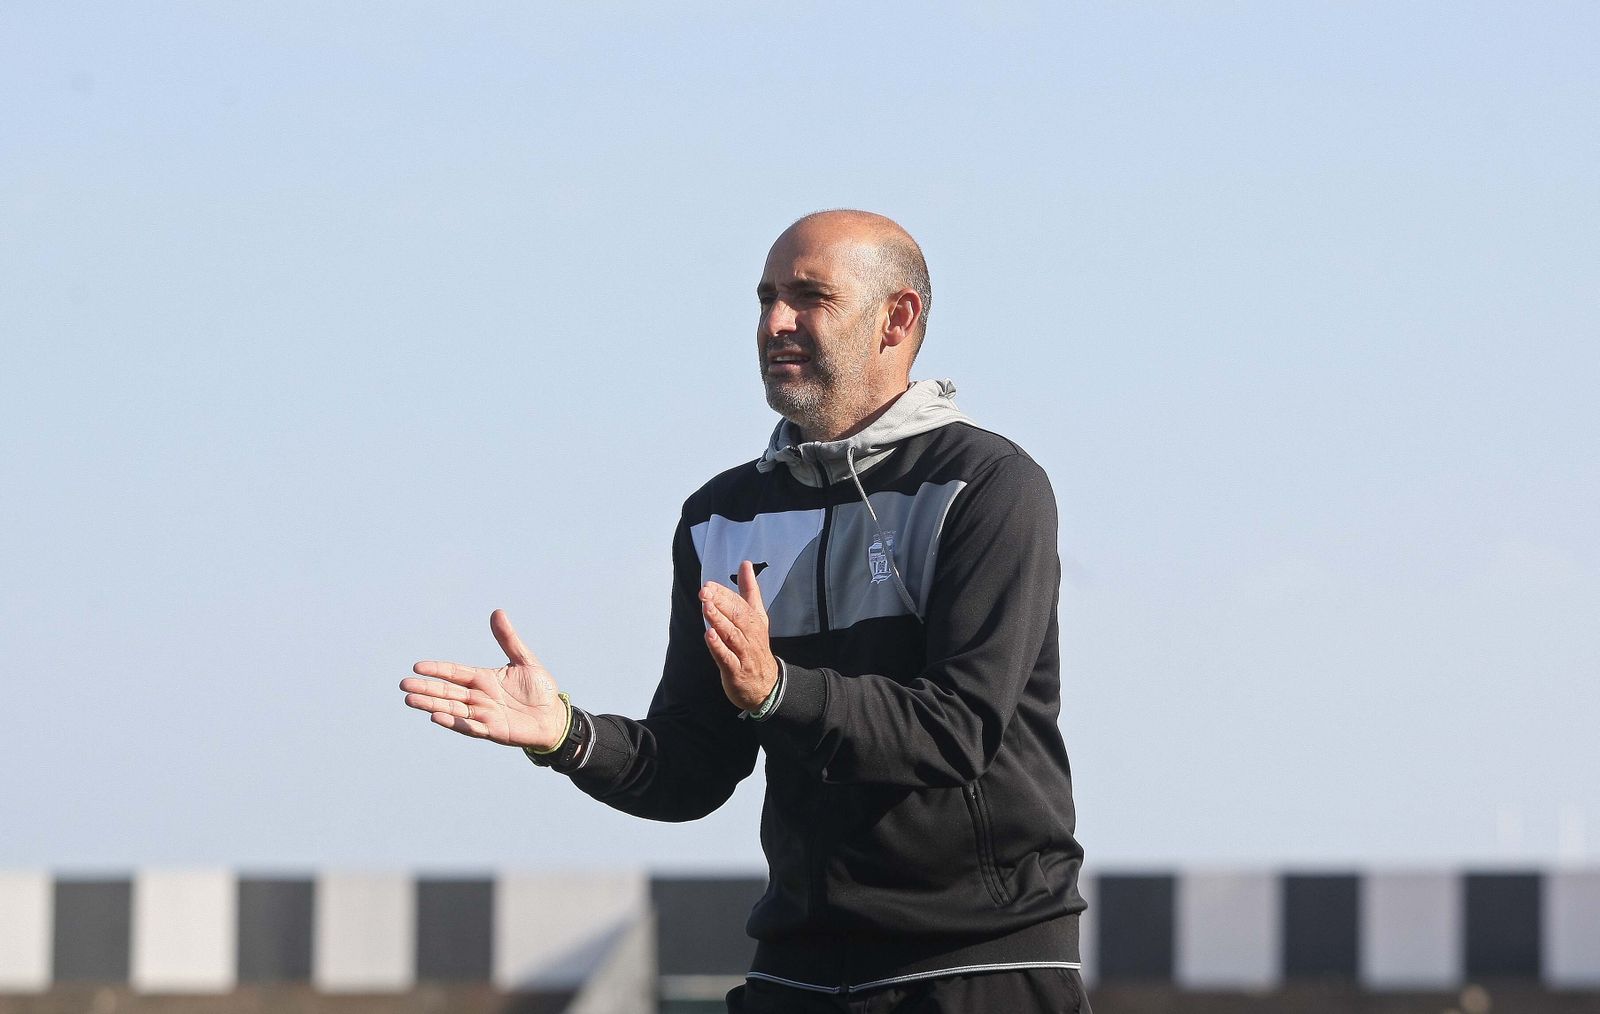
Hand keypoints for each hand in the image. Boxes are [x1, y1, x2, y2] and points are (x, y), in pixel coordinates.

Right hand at [401, 609, 567, 748]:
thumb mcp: (525, 660)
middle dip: (425, 688)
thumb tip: (497, 612)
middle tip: (403, 685)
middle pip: (447, 691)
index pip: (454, 673)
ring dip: (431, 705)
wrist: (555, 716)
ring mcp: (483, 714)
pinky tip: (437, 716)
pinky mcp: (492, 730)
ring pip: (451, 708)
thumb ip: (508, 639)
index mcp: (483, 679)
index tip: (417, 666)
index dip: (437, 669)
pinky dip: (454, 722)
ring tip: (411, 700)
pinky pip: (469, 726)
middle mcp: (479, 697)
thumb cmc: (540, 689)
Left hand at [701, 560, 778, 711]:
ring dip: (719, 620)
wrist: (767, 685)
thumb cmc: (756, 647)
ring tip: (707, 607)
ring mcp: (744, 653)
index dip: (724, 593)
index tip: (709, 584)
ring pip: (732, 635)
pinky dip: (719, 647)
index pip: (740, 604)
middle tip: (704, 591)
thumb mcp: (756, 617)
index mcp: (755, 621)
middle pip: (737, 616)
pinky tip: (709, 636)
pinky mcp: (736, 671)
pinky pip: (728, 658)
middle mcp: (751, 635)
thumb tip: (745, 563)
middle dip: (721, 603)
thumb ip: (749, 591)